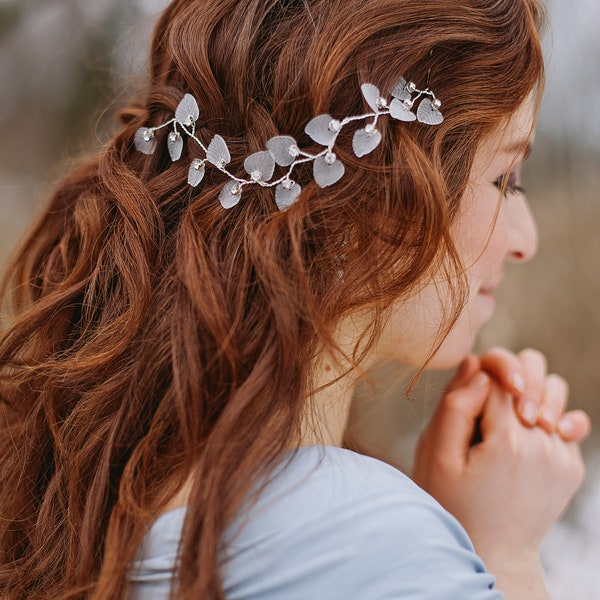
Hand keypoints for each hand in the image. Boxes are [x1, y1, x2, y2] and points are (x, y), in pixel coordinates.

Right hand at [413, 369, 587, 596]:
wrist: (492, 553)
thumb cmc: (453, 503)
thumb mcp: (437, 456)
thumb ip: (454, 405)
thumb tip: (476, 366)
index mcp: (507, 442)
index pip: (496, 373)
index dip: (476, 376)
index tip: (464, 399)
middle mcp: (544, 446)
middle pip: (532, 373)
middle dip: (508, 375)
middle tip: (488, 401)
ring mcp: (562, 458)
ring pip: (556, 390)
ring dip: (531, 393)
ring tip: (509, 418)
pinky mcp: (571, 467)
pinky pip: (566, 419)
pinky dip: (546, 417)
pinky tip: (526, 434)